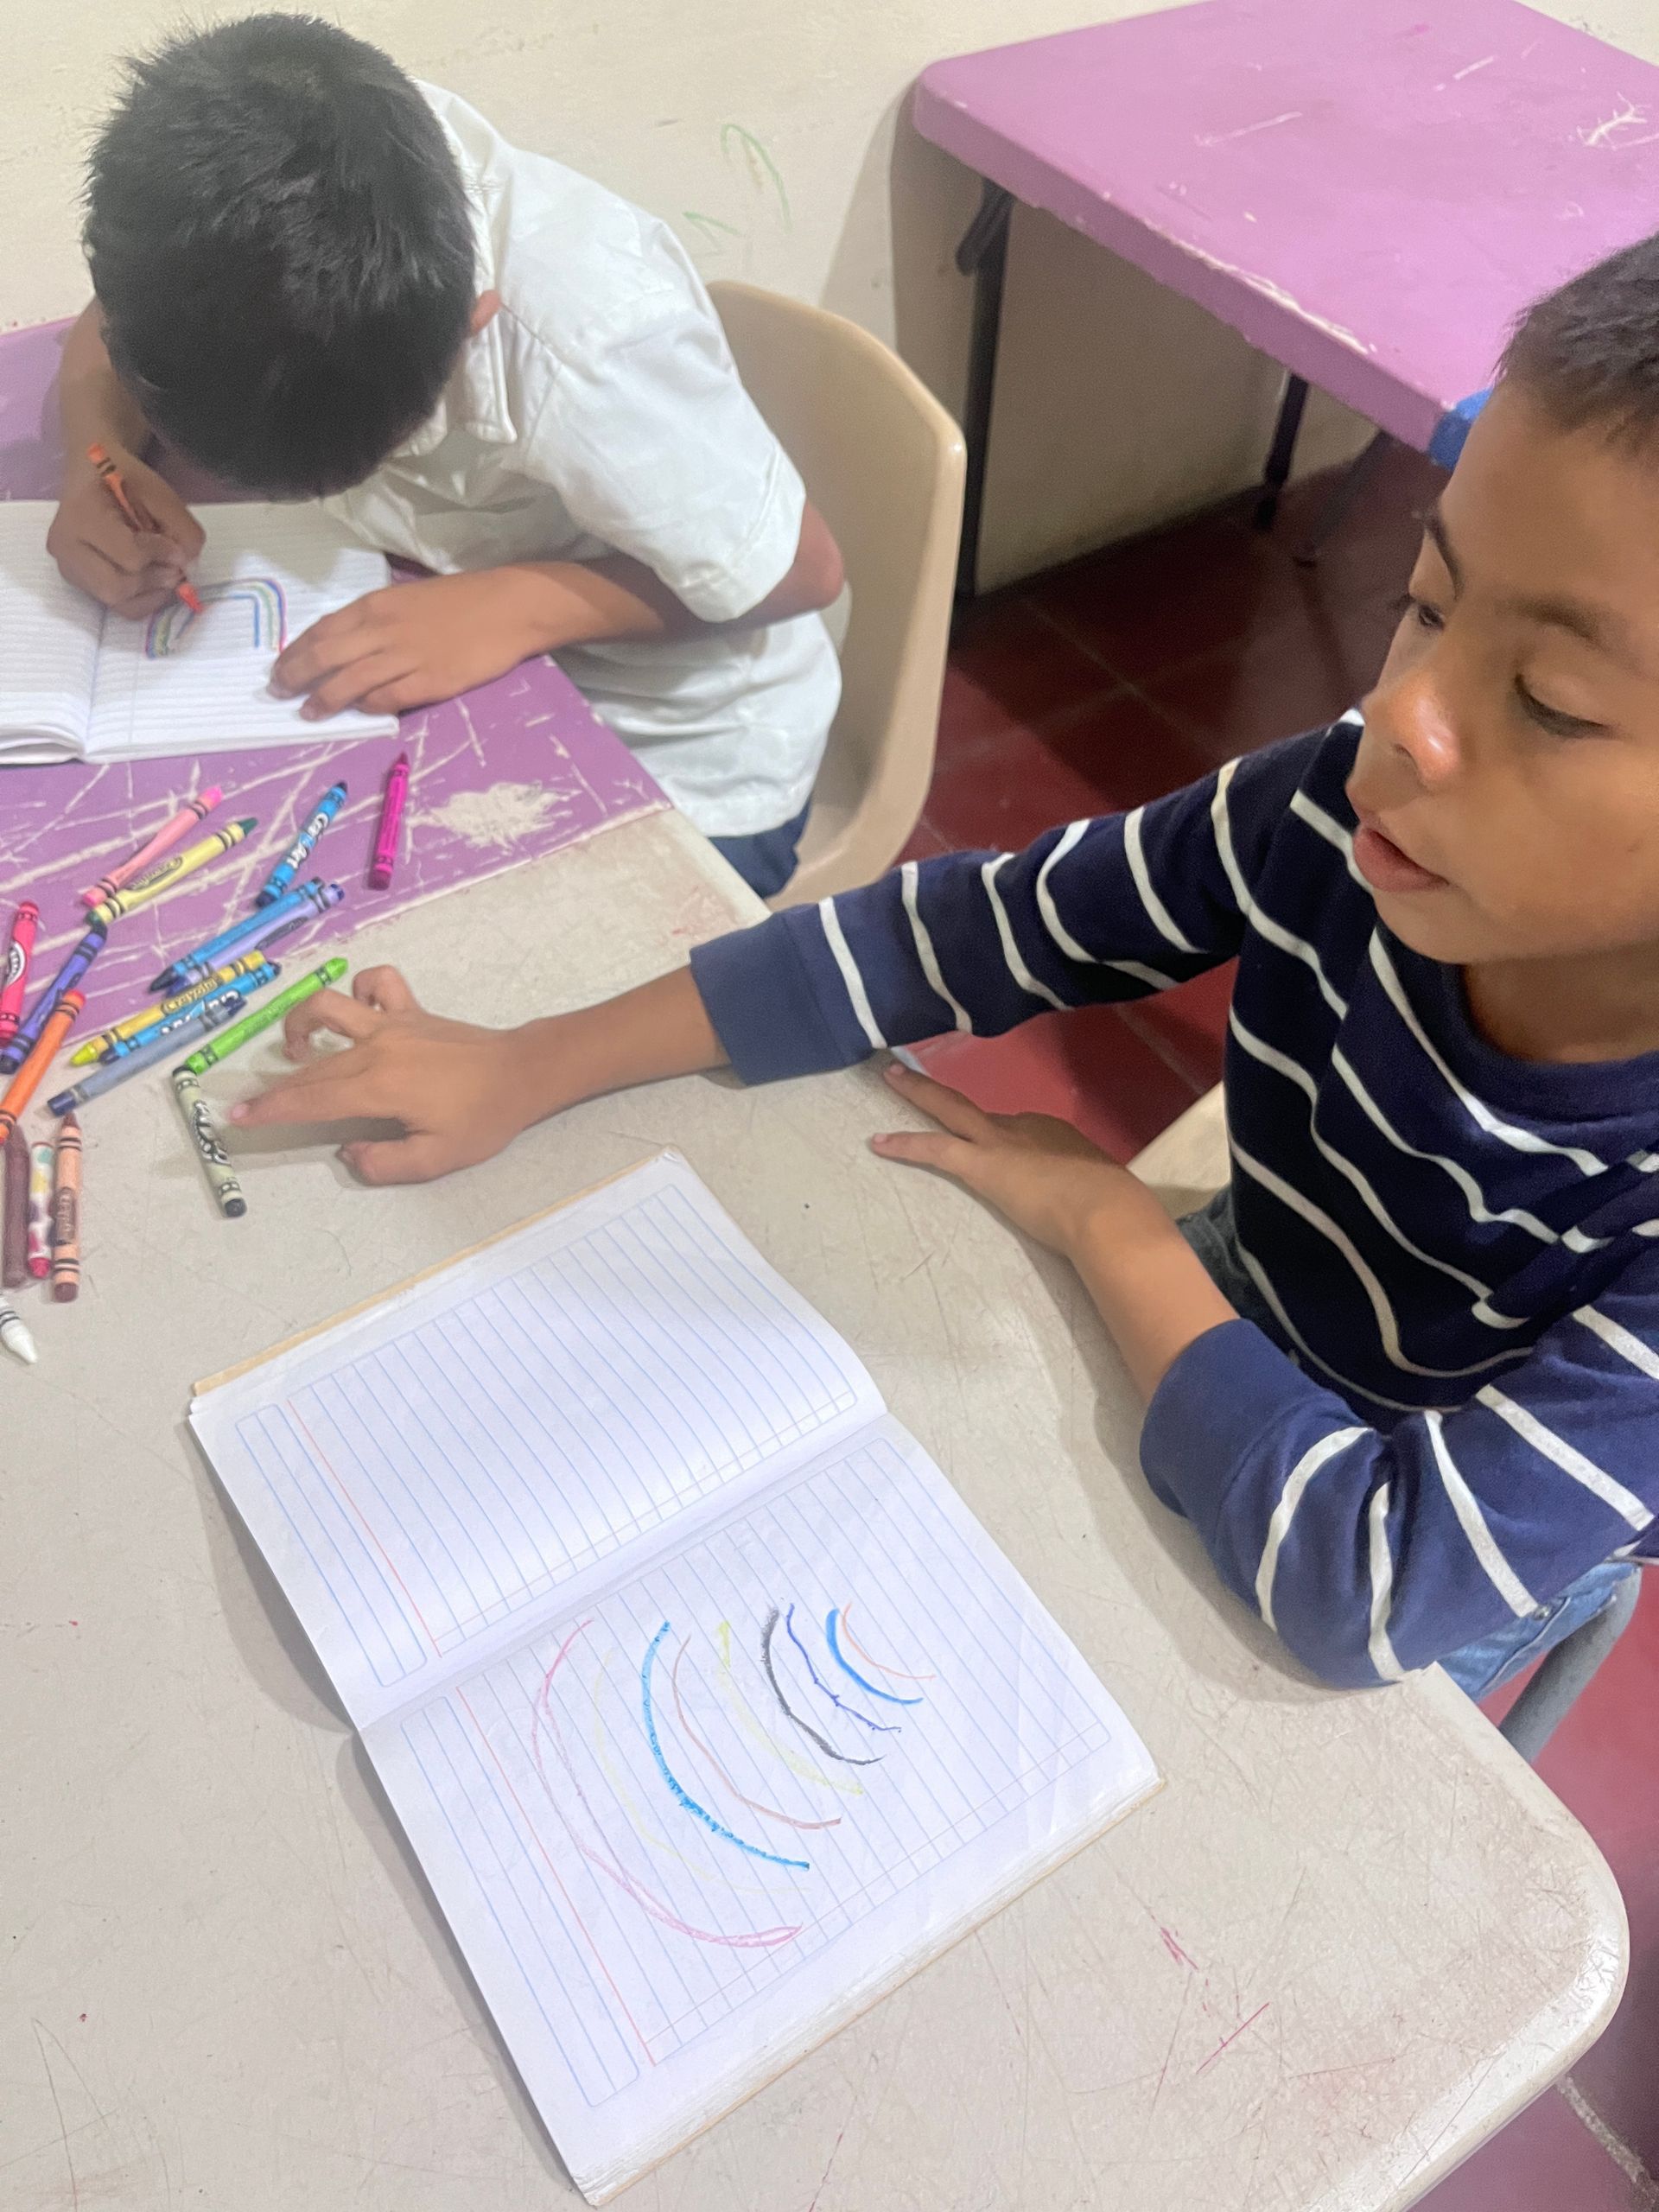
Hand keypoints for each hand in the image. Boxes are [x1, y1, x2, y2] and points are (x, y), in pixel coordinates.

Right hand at [47, 445, 205, 618]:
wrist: (91, 472)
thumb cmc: (123, 476)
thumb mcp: (158, 491)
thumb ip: (181, 526)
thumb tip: (189, 563)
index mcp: (80, 515)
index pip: (129, 556)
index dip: (162, 555)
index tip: (177, 547)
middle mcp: (65, 546)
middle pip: (117, 588)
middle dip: (155, 580)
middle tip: (175, 568)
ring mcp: (68, 568)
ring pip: (117, 602)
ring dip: (151, 592)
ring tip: (165, 571)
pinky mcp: (78, 582)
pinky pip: (116, 606)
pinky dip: (143, 599)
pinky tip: (155, 582)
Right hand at [228, 966, 551, 1183]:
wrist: (522, 1073)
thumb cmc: (483, 1119)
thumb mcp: (435, 1159)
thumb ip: (384, 1163)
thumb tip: (347, 1152)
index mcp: (378, 1087)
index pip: (311, 1101)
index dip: (271, 1111)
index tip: (237, 1117)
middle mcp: (377, 1048)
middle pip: (312, 1065)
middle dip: (276, 1086)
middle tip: (249, 1103)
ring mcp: (393, 1023)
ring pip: (330, 1008)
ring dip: (302, 1023)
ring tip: (296, 1051)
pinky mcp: (410, 1010)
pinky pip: (376, 984)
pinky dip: (360, 991)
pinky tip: (357, 1013)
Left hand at [270, 571, 550, 718]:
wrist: (509, 607)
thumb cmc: (462, 599)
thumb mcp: (409, 597)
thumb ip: (378, 619)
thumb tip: (349, 642)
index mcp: (376, 605)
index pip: (322, 630)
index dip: (296, 651)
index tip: (280, 666)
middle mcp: (383, 630)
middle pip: (325, 657)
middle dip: (296, 677)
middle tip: (279, 692)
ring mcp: (406, 657)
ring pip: (350, 682)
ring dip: (324, 700)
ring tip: (307, 713)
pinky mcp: (430, 682)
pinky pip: (388, 698)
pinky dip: (368, 706)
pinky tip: (358, 711)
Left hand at [871, 1064, 1132, 1259]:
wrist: (1107, 1210)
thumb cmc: (1115, 1206)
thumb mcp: (1102, 1187)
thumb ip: (1086, 1188)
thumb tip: (1096, 1202)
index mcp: (1054, 1134)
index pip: (1017, 1130)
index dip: (997, 1137)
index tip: (989, 1146)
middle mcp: (1024, 1127)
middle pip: (974, 1106)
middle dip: (942, 1092)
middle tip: (909, 1072)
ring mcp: (1000, 1142)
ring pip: (950, 1110)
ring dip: (918, 1094)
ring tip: (891, 1077)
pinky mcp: (981, 1164)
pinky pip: (935, 1149)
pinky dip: (906, 1144)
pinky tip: (878, 1142)